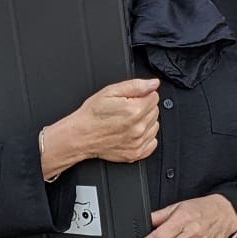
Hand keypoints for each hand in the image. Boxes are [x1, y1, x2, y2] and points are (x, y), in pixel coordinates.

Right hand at [43, 79, 160, 171]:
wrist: (81, 135)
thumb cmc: (92, 115)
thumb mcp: (110, 92)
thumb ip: (135, 86)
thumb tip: (153, 84)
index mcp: (134, 110)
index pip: (154, 97)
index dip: (142, 95)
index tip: (132, 99)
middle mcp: (138, 128)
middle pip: (155, 111)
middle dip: (144, 107)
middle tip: (127, 110)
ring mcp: (138, 142)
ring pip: (155, 126)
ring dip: (145, 122)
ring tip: (128, 121)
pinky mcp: (136, 153)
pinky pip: (152, 142)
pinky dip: (146, 137)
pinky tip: (133, 132)